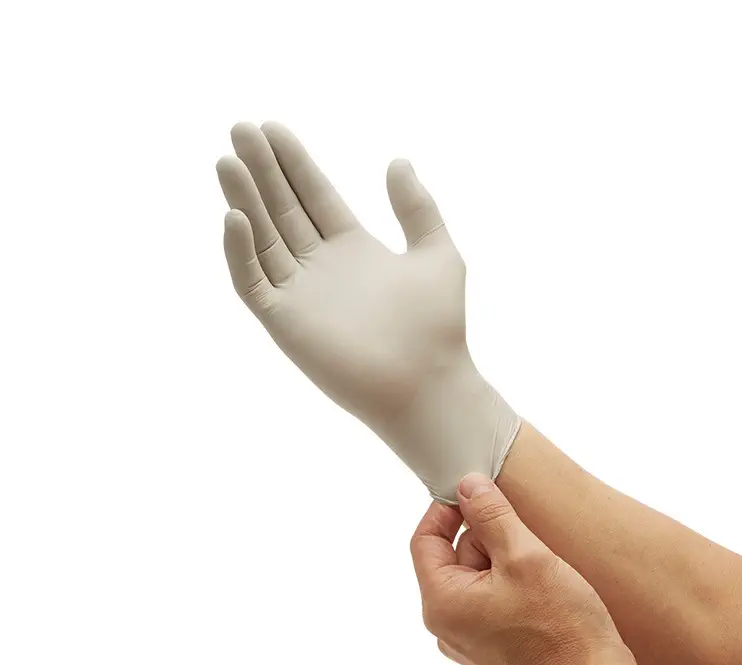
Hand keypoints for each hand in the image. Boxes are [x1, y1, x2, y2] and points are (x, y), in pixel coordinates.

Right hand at [216, 122, 517, 501]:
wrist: (427, 384)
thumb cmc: (438, 326)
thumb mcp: (436, 253)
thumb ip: (417, 208)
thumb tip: (397, 160)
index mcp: (353, 249)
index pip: (314, 196)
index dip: (294, 163)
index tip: (272, 128)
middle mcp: (321, 268)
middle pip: (283, 210)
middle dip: (262, 171)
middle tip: (241, 130)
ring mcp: (300, 295)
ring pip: (262, 239)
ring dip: (244, 200)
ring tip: (228, 159)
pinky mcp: (285, 323)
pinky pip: (252, 283)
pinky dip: (240, 253)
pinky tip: (235, 217)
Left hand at [410, 473, 633, 664]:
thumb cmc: (560, 625)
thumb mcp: (523, 554)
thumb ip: (490, 514)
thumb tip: (467, 484)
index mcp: (441, 603)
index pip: (425, 540)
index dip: (447, 510)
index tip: (476, 493)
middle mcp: (447, 628)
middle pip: (454, 558)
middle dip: (486, 538)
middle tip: (523, 536)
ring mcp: (471, 644)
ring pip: (477, 579)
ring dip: (503, 561)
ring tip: (539, 566)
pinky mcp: (496, 653)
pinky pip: (492, 603)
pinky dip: (512, 586)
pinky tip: (543, 588)